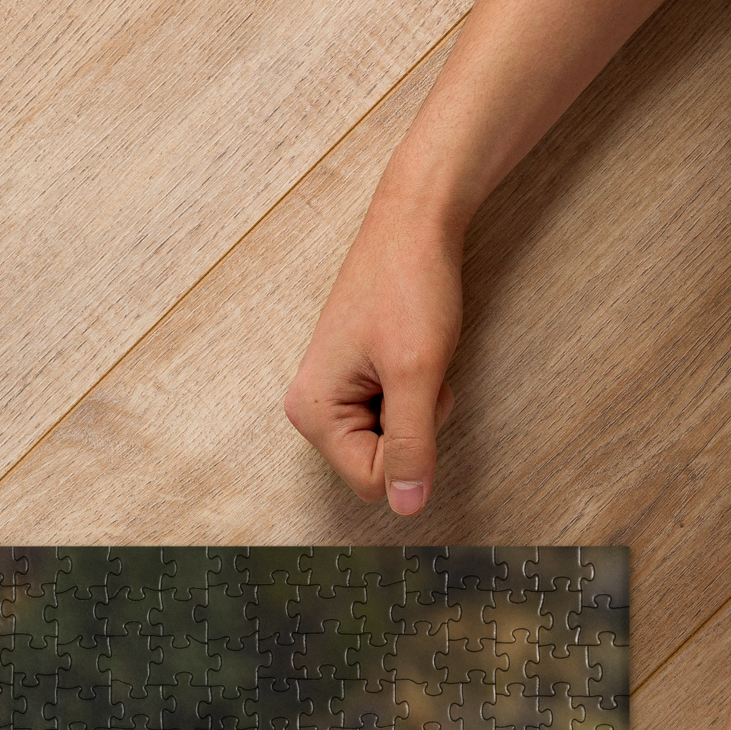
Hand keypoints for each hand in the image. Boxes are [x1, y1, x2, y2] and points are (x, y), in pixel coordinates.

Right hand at [283, 187, 460, 515]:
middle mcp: (312, 410)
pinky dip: (414, 392)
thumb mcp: (417, 374)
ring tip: (414, 357)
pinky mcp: (353, 382)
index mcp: (312, 413)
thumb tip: (408, 508)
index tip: (413, 389)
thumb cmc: (409, 285)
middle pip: (378, 465)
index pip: (372, 480)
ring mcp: (332, 396)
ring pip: (390, 442)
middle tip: (417, 371)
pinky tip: (410, 355)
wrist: (416, 221)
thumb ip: (412, 446)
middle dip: (413, 427)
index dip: (410, 448)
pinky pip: (392, 416)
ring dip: (417, 408)